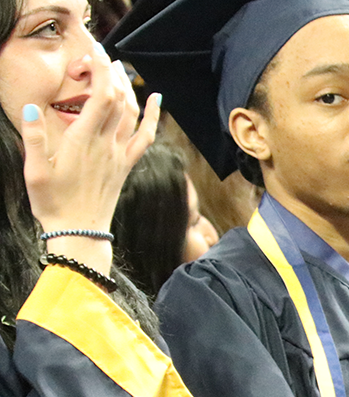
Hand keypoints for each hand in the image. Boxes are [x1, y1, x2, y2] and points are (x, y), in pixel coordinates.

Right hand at [20, 41, 159, 274]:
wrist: (80, 233)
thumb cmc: (53, 203)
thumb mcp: (34, 170)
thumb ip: (33, 136)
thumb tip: (31, 107)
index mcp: (82, 141)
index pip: (100, 97)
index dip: (101, 72)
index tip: (95, 53)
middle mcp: (106, 145)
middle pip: (118, 100)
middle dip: (112, 73)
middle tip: (103, 55)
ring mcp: (119, 155)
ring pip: (132, 115)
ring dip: (129, 89)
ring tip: (120, 69)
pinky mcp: (126, 165)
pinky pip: (145, 136)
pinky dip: (153, 116)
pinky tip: (157, 100)